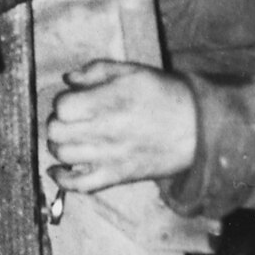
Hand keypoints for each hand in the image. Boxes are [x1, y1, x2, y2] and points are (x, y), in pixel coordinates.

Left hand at [45, 60, 198, 192]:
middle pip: (57, 131)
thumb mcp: (133, 71)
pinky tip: (57, 169)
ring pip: (63, 155)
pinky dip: (63, 179)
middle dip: (58, 123)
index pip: (63, 107)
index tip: (75, 100)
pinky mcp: (117, 175)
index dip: (64, 101)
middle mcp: (105, 131)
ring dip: (59, 145)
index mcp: (108, 102)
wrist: (197, 127)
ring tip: (70, 138)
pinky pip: (80, 184)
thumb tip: (69, 78)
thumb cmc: (166, 95)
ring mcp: (109, 156)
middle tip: (70, 119)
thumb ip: (97, 70)